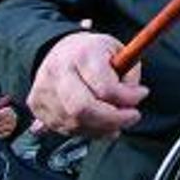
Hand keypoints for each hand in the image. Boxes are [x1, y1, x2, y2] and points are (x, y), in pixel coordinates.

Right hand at [27, 32, 148, 137]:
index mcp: (82, 54)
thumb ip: (129, 75)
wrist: (61, 49)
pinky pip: (64, 128)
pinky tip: (98, 122)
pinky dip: (86, 130)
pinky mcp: (36, 105)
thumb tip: (129, 103)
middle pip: (84, 109)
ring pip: (74, 123)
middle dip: (113, 120)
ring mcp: (44, 89)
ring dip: (102, 128)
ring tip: (117, 120)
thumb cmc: (94, 53)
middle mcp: (58, 71)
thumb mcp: (119, 51)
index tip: (143, 94)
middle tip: (132, 116)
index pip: (105, 87)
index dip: (128, 97)